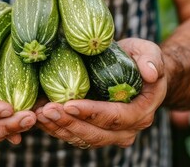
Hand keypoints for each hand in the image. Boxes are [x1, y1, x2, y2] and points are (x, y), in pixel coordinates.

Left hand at [35, 38, 166, 148]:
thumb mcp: (149, 52)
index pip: (115, 117)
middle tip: (46, 110)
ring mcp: (111, 135)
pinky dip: (56, 129)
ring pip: (82, 138)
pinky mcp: (96, 133)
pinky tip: (39, 117)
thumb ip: (152, 59)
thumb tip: (151, 72)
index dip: (91, 113)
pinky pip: (75, 137)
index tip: (68, 104)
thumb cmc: (140, 59)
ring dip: (58, 128)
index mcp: (141, 111)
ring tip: (38, 113)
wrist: (138, 75)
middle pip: (95, 133)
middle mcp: (127, 129)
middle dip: (68, 123)